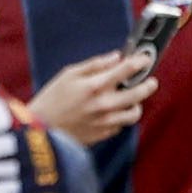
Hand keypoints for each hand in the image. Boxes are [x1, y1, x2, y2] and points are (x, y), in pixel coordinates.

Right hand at [30, 45, 154, 142]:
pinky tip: (111, 112)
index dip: (140, 61)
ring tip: (131, 100)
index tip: (144, 59)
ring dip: (136, 104)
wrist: (41, 130)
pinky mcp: (103, 134)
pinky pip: (120, 125)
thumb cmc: (51, 99)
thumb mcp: (68, 74)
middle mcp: (104, 104)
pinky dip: (120, 117)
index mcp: (95, 86)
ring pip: (134, 113)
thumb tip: (116, 57)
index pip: (127, 70)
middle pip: (139, 93)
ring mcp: (105, 122)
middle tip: (151, 80)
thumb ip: (94, 65)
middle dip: (149, 84)